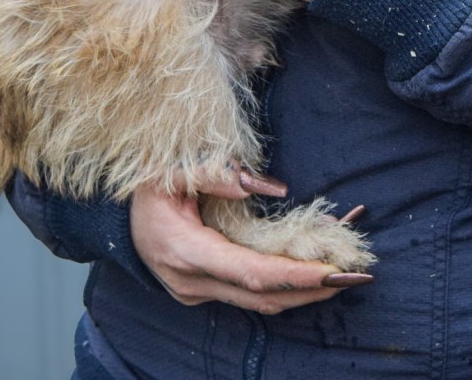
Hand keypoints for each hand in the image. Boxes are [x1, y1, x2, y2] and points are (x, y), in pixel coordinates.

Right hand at [130, 168, 370, 313]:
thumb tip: (266, 187)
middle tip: (356, 277)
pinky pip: (250, 292)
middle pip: (262, 297)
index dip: (293, 274)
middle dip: (312, 289)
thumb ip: (217, 174)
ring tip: (344, 276)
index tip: (331, 271)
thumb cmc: (145, 187)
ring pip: (259, 302)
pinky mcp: (204, 290)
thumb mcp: (173, 169)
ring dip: (303, 292)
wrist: (115, 218)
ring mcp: (197, 292)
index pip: (250, 273)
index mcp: (185, 252)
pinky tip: (311, 271)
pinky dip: (283, 284)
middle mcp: (192, 282)